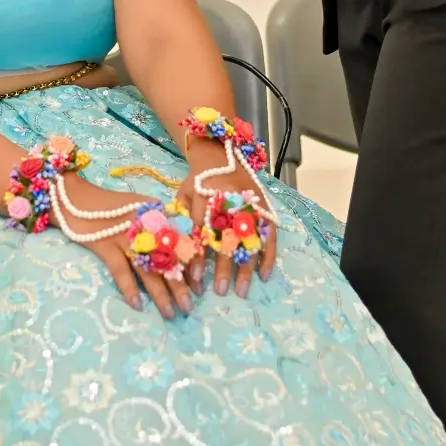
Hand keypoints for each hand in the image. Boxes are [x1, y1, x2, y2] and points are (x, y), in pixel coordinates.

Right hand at [58, 176, 195, 320]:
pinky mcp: (105, 245)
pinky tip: (137, 305)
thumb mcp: (140, 207)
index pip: (180, 242)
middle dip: (180, 284)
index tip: (200, 285)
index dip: (191, 265)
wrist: (75, 198)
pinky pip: (120, 271)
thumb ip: (158, 223)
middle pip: (166, 258)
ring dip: (160, 293)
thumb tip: (180, 248)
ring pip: (147, 268)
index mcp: (155, 213)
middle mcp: (144, 224)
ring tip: (171, 312)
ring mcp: (124, 235)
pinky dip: (129, 288)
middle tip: (190, 306)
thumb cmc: (110, 205)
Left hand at [175, 141, 277, 298]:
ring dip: (246, 267)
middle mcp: (231, 199)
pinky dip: (268, 255)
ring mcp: (251, 203)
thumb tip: (176, 255)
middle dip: (223, 267)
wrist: (221, 153)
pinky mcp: (265, 206)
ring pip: (250, 239)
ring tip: (240, 290)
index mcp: (207, 194)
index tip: (196, 279)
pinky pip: (269, 234)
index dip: (199, 256)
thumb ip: (181, 221)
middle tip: (220, 291)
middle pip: (228, 238)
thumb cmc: (198, 180)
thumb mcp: (184, 195)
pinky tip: (263, 275)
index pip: (202, 231)